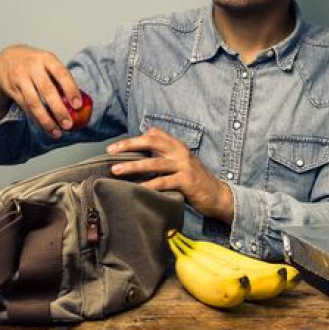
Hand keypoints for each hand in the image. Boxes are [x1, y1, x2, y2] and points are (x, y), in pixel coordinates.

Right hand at [0, 45, 84, 137]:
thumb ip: (60, 79)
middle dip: (59, 110)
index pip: (61, 74)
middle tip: (68, 125)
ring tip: (57, 132)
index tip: (78, 106)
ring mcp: (20, 78)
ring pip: (34, 103)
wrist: (6, 59)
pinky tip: (45, 127)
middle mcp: (33, 67)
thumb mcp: (47, 63)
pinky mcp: (12, 89)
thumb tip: (77, 104)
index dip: (70, 89)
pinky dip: (36, 119)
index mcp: (47, 59)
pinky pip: (25, 107)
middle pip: (47, 91)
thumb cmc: (34, 63)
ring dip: (46, 120)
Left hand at [107, 127, 234, 222]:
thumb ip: (164, 158)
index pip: (154, 134)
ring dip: (133, 166)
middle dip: (128, 145)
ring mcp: (184, 166)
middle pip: (151, 141)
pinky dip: (149, 185)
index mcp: (177, 146)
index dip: (134, 139)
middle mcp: (180, 152)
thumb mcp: (180, 165)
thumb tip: (139, 158)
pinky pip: (164, 182)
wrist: (218, 195)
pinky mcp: (187, 181)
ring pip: (154, 162)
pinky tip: (137, 189)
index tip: (115, 148)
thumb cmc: (195, 181)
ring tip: (116, 171)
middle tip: (110, 152)